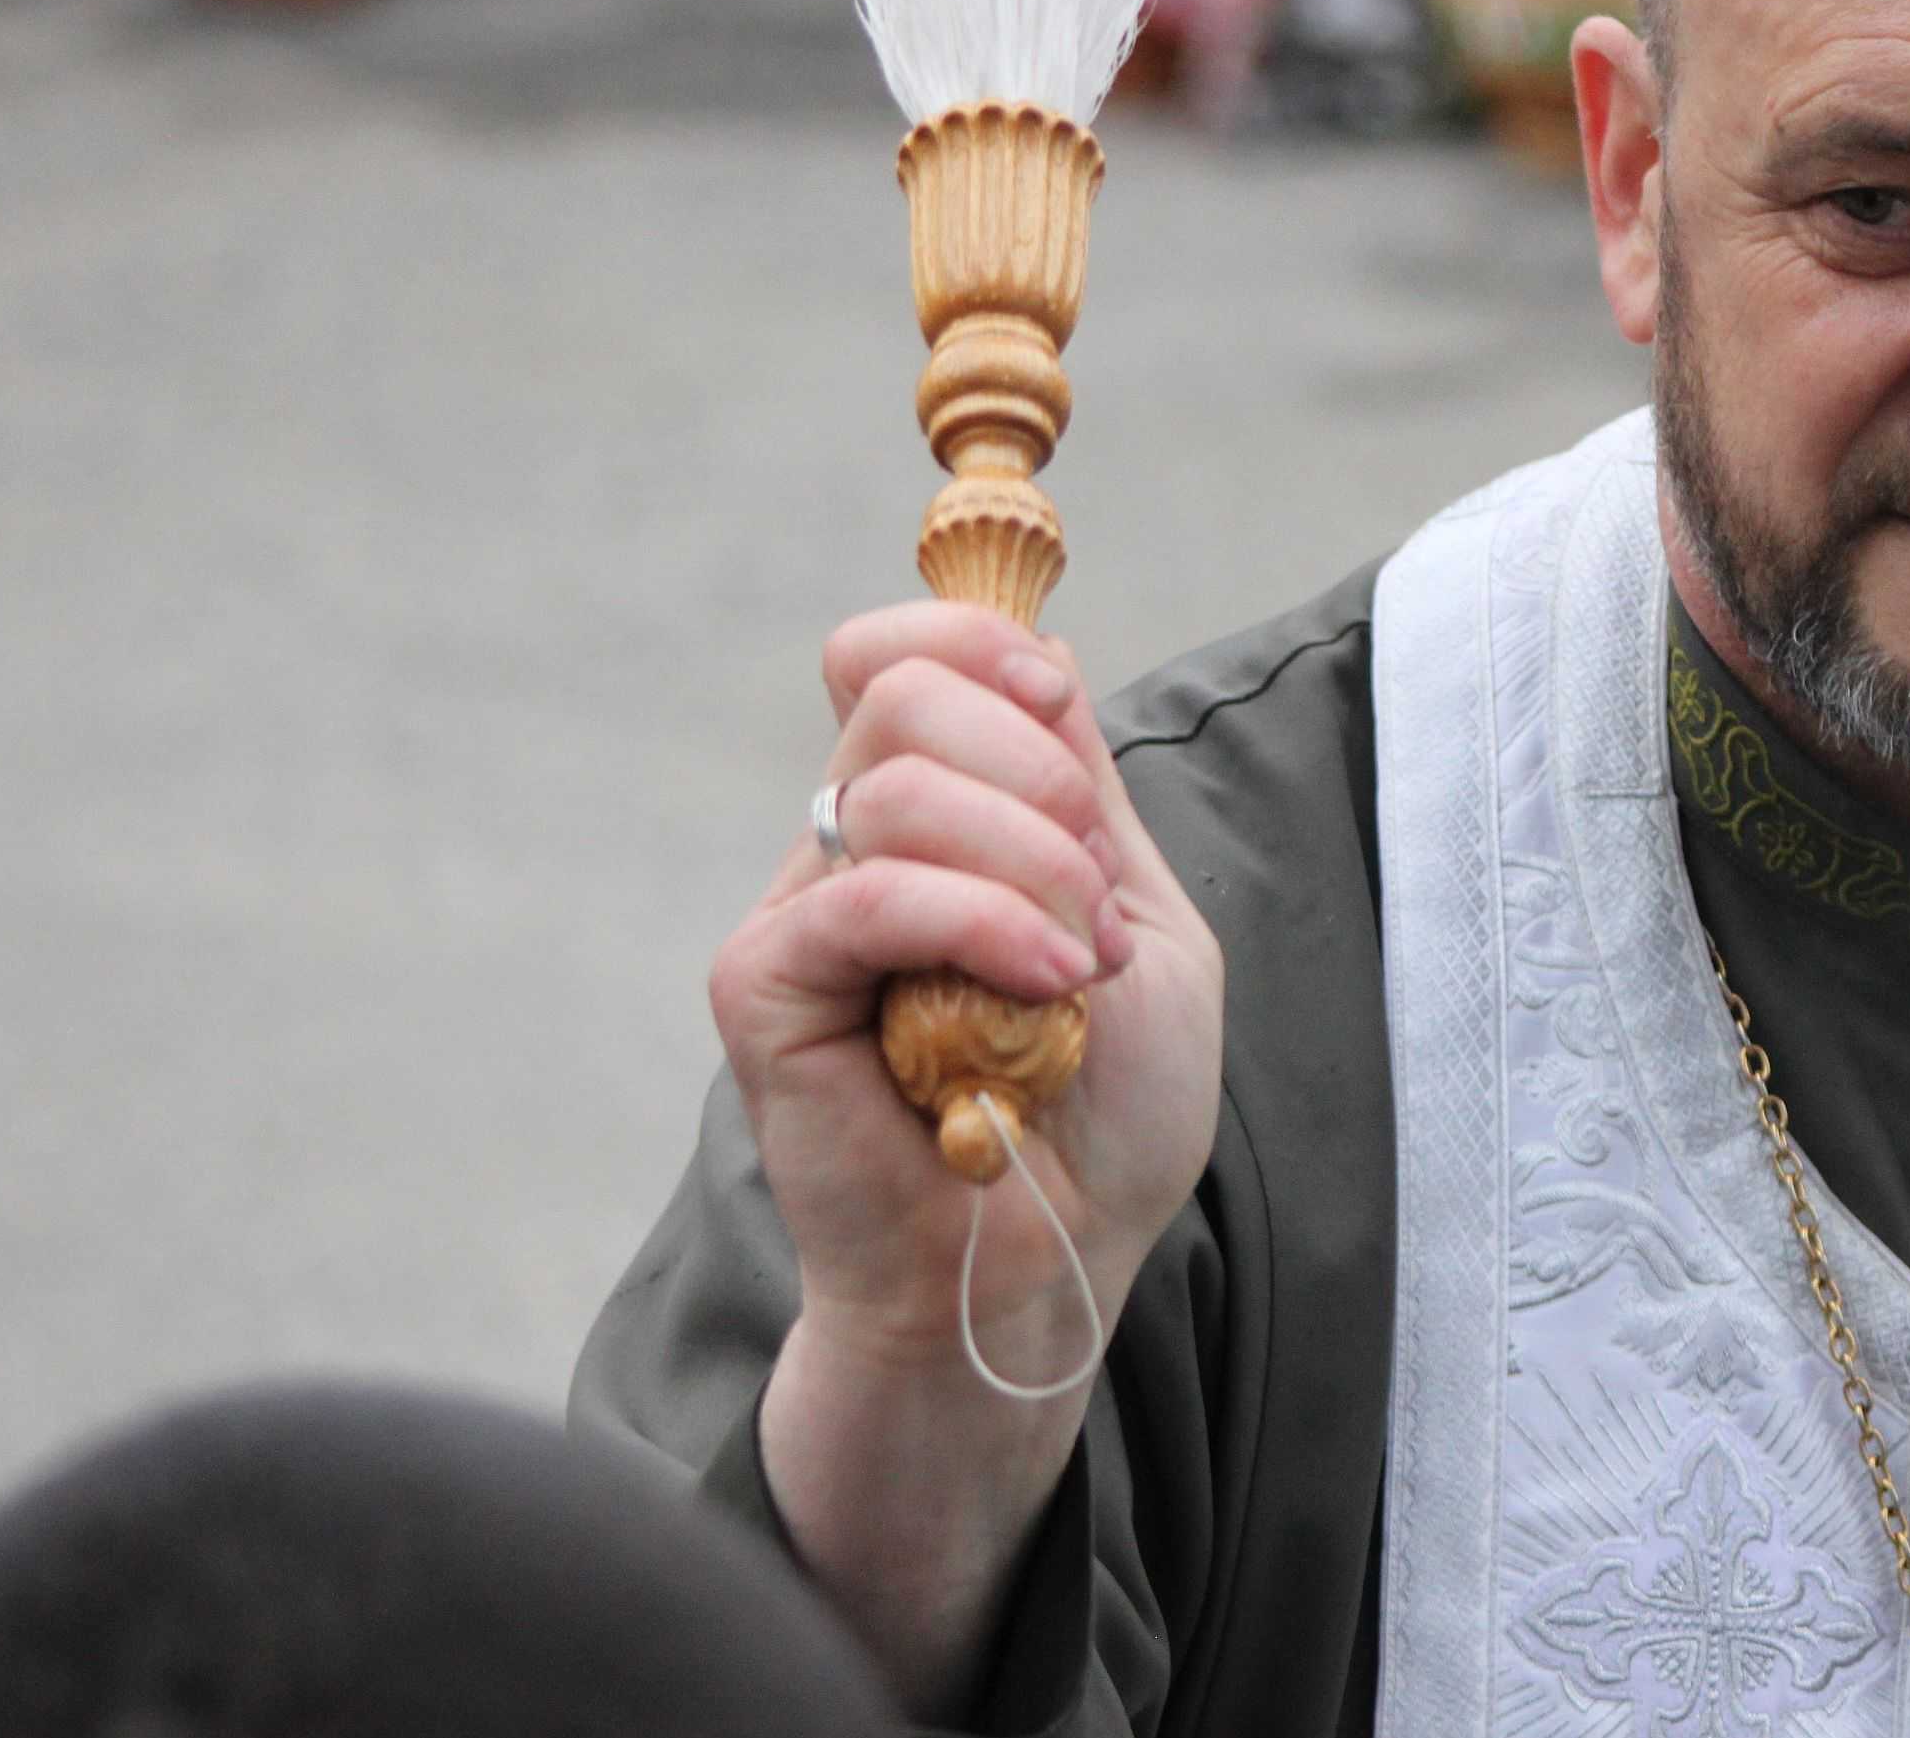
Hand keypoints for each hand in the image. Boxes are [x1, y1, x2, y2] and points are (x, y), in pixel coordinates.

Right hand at [710, 606, 1223, 1377]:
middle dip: (1031, 767)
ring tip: (1083, 969)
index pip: (900, 653)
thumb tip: (1040, 649)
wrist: (1054, 1265)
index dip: (976, 643)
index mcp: (936, 817)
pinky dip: (975, 919)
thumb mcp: (1142, 921)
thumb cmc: (1103, 1114)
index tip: (1060, 706)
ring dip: (1028, 860)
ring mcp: (803, 912)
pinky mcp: (766, 989)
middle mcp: (853, 847)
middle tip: (1097, 887)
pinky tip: (1044, 989)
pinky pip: (860, 894)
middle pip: (900, 689)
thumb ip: (1086, 793)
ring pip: (891, 783)